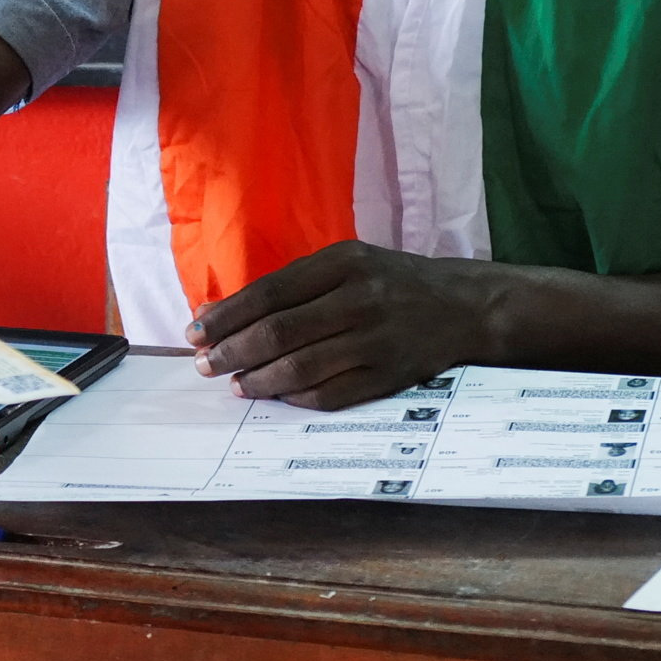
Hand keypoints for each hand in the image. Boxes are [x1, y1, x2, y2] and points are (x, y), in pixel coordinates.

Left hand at [190, 243, 506, 409]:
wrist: (465, 307)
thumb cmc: (392, 283)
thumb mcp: (348, 265)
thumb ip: (291, 285)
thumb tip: (221, 312)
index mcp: (344, 263)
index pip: (270, 293)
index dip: (227, 316)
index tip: (196, 332)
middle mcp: (360, 299)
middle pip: (279, 332)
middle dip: (232, 351)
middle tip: (205, 365)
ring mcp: (376, 341)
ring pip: (300, 368)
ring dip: (258, 380)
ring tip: (235, 384)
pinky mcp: (389, 376)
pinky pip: (330, 395)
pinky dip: (295, 398)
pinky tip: (275, 394)